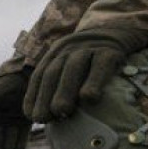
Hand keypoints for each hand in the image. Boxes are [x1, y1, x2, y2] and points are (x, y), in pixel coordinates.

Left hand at [23, 27, 147, 121]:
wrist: (116, 29)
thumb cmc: (90, 59)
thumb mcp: (71, 65)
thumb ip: (60, 84)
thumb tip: (53, 117)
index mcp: (54, 55)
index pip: (39, 76)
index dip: (33, 96)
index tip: (31, 116)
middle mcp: (67, 50)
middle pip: (52, 73)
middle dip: (45, 96)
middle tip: (43, 118)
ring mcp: (88, 49)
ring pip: (73, 68)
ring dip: (64, 91)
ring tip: (62, 112)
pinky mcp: (109, 51)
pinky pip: (100, 66)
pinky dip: (94, 82)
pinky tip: (90, 98)